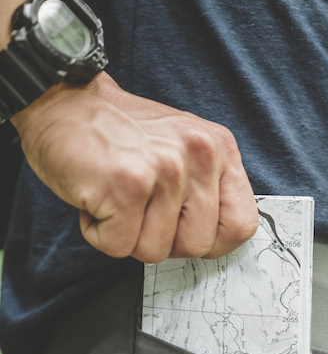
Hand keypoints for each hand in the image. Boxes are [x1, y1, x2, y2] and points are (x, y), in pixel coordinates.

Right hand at [12, 73, 257, 261]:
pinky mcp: (127, 185)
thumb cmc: (118, 135)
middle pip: (197, 246)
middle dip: (163, 240)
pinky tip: (96, 199)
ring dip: (127, 235)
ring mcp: (164, 169)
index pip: (241, 225)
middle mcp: (198, 154)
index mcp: (218, 148)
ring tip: (116, 197)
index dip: (212, 242)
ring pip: (156, 251)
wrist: (61, 102)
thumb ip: (207, 189)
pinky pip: (119, 247)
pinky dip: (99, 233)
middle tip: (140, 208)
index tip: (184, 230)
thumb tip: (218, 240)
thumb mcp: (181, 150)